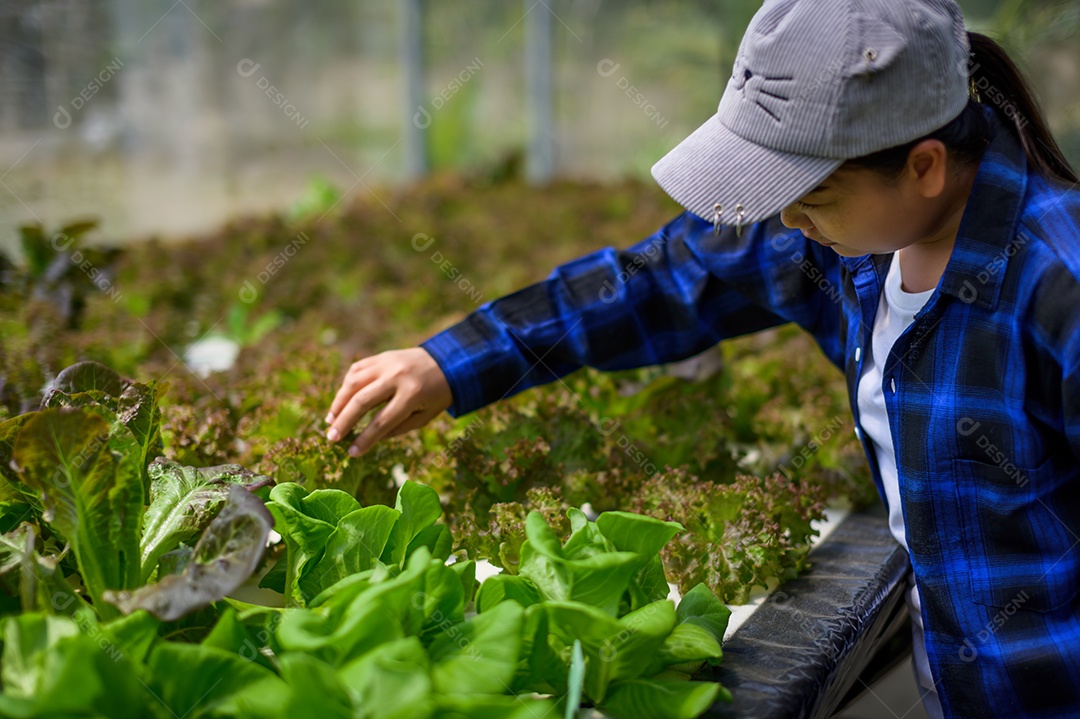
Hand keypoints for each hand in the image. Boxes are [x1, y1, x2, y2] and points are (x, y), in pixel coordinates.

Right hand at [325, 347, 452, 455]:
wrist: (447, 362)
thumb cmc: (437, 395)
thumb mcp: (425, 416)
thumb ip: (398, 428)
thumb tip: (369, 439)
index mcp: (412, 394)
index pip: (382, 421)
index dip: (365, 439)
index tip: (352, 453)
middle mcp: (397, 376)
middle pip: (362, 401)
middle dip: (344, 422)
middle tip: (331, 438)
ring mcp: (387, 363)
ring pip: (354, 383)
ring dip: (339, 403)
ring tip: (331, 421)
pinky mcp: (381, 356)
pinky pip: (357, 370)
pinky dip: (346, 386)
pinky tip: (341, 401)